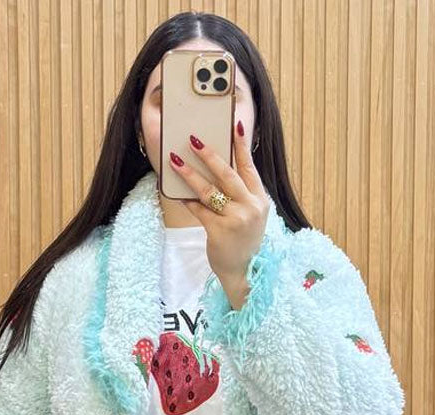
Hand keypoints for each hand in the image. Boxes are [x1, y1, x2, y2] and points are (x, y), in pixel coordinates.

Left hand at [168, 121, 270, 307]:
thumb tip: (216, 165)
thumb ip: (239, 192)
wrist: (245, 271)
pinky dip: (186, 200)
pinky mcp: (220, 231)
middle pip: (228, 174)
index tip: (233, 124)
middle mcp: (251, 208)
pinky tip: (175, 191)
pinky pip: (199, 210)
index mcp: (260, 200)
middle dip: (209, 155)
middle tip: (193, 139)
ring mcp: (236, 220)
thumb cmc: (243, 240)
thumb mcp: (250, 215)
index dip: (241, 144)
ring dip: (189, 174)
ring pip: (209, 190)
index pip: (249, 166)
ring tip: (174, 160)